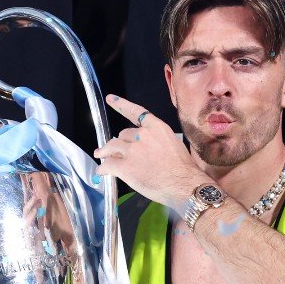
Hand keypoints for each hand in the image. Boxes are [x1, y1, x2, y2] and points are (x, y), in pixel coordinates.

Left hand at [92, 95, 206, 204]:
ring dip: (105, 152)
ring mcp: (132, 150)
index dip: (121, 105)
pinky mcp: (124, 167)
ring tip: (100, 155)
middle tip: (118, 152)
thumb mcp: (173, 145)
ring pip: (111, 147)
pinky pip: (108, 165)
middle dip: (121, 143)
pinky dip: (103, 169)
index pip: (136, 112)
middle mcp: (142, 135)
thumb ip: (156, 142)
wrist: (184, 185)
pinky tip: (102, 172)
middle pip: (123, 134)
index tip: (110, 99)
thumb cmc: (183, 169)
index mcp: (156, 127)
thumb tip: (144, 150)